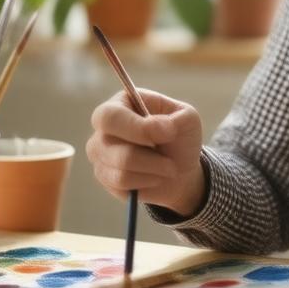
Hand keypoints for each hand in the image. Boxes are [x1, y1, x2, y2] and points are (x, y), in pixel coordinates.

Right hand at [86, 88, 205, 215]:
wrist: (180, 172)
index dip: (137, 128)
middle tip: (169, 161)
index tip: (168, 134)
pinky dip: (146, 182)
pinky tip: (155, 177)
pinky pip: (121, 184)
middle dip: (146, 156)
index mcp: (121, 103)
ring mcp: (100, 153)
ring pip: (120, 167)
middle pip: (106, 143)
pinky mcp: (103, 176)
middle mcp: (104, 128)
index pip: (110, 115)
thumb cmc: (180, 138)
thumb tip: (157, 127)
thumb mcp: (189, 120)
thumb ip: (177, 118)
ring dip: (154, 170)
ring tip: (168, 167)